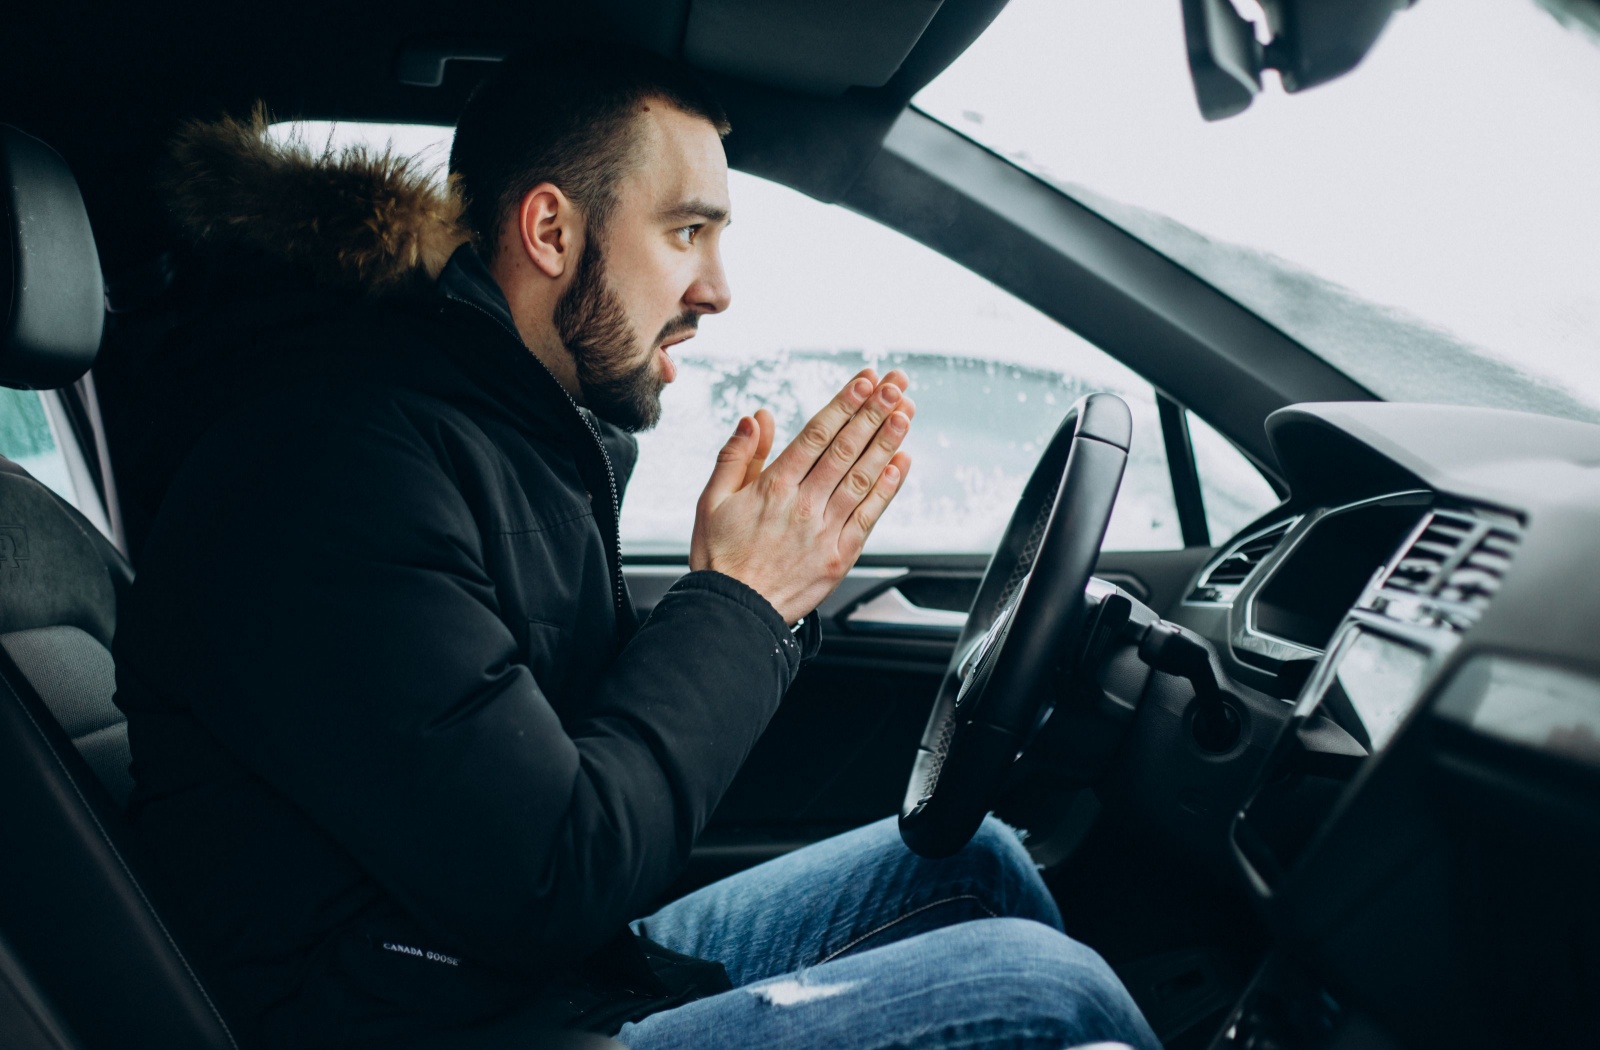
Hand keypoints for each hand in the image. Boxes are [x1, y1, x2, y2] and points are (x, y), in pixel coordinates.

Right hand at [690, 369, 914, 623]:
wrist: (733, 615)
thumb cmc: (720, 560)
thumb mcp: (710, 502)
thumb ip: (735, 457)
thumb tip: (754, 419)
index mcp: (772, 488)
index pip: (816, 435)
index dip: (844, 404)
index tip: (865, 381)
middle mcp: (803, 506)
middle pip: (846, 449)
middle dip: (874, 412)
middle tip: (896, 384)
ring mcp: (825, 532)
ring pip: (863, 478)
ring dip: (887, 442)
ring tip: (905, 412)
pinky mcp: (840, 557)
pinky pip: (869, 517)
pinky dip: (888, 489)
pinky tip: (901, 464)